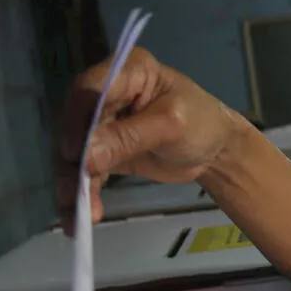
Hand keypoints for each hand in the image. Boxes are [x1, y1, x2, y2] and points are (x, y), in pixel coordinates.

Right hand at [57, 47, 248, 230]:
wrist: (217, 150)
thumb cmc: (202, 124)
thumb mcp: (170, 126)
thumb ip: (128, 138)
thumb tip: (84, 155)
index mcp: (128, 70)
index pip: (90, 89)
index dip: (78, 120)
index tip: (74, 153)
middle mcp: (108, 93)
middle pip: (76, 124)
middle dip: (73, 161)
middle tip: (73, 195)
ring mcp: (103, 123)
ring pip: (77, 152)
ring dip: (74, 185)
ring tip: (78, 216)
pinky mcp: (104, 151)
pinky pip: (87, 171)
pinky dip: (84, 195)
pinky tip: (79, 220)